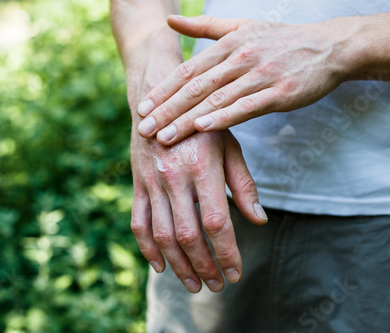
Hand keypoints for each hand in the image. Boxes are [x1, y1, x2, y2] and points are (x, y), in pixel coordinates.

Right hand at [131, 128, 267, 292]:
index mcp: (202, 167)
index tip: (236, 273)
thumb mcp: (229, 145)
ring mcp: (152, 182)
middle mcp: (174, 177)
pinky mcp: (138, 184)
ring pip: (162, 234)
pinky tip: (160, 266)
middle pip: (188, 235)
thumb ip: (242, 184)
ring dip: (179, 266)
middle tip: (217, 285)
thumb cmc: (202, 124)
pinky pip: (138, 222)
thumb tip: (259, 220)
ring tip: (194, 285)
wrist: (159, 99)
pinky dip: (147, 248)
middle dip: (204, 267)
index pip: (216, 222)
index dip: (227, 252)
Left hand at [136, 15, 354, 144]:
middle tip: (143, 129)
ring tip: (164, 137)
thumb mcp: (241, 26)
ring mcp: (260, 75)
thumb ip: (205, 26)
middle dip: (167, 110)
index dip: (163, 90)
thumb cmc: (280, 40)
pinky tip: (203, 128)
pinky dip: (223, 118)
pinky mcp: (279, 92)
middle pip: (195, 87)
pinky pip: (246, 107)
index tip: (142, 107)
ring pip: (216, 100)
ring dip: (187, 120)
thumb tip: (170, 21)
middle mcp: (240, 58)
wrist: (329, 46)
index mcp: (228, 45)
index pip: (188, 70)